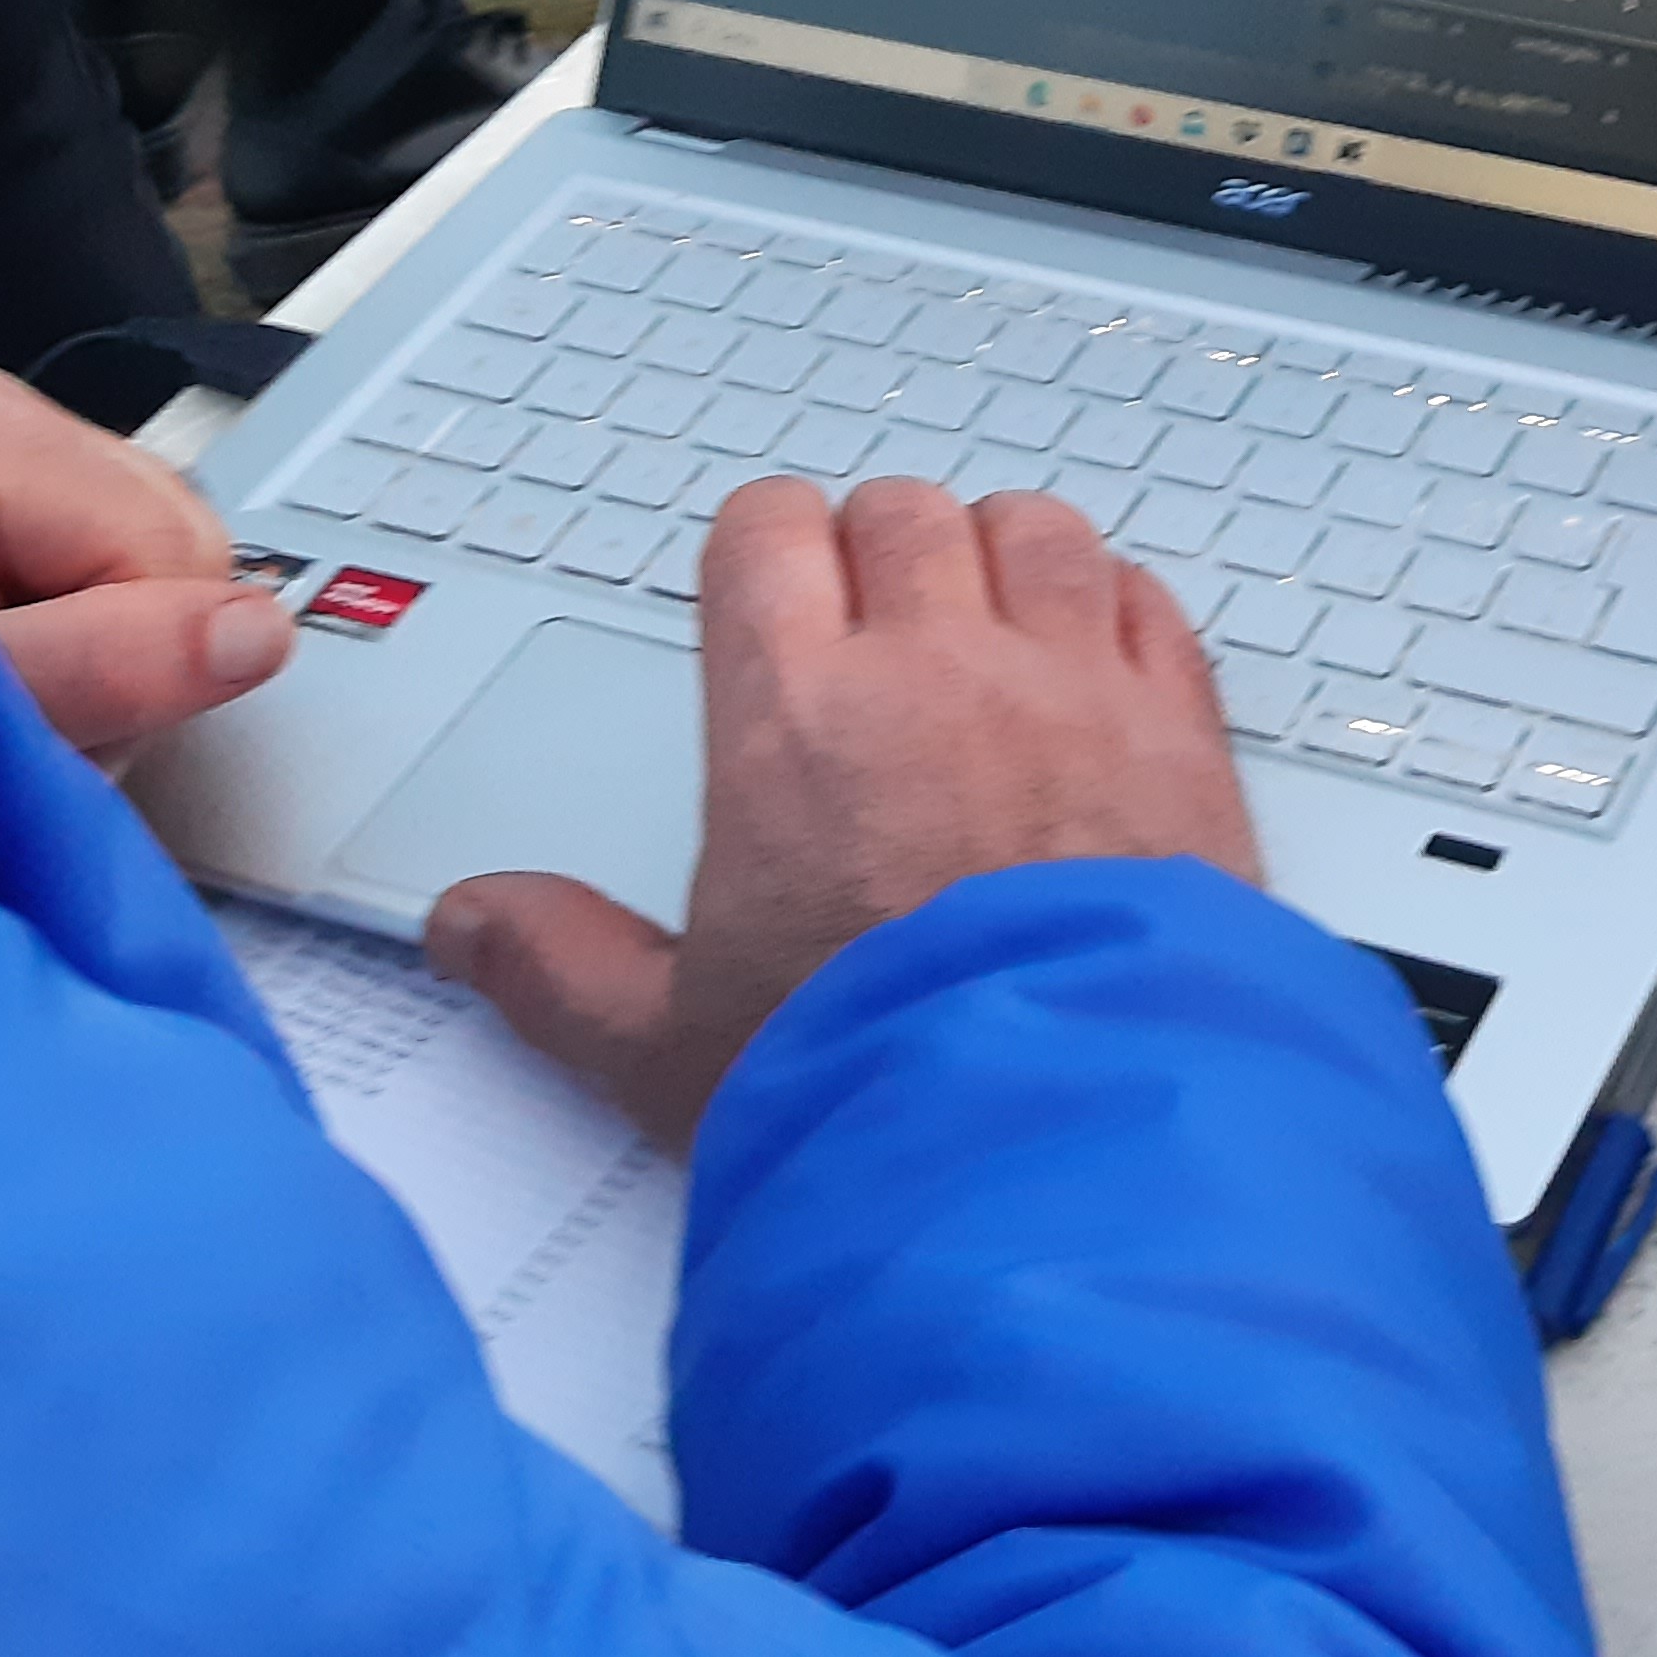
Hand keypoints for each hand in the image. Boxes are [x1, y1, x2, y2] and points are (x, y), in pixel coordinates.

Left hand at [0, 363, 293, 761]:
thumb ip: (97, 667)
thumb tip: (261, 633)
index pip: (168, 548)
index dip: (129, 663)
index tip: (24, 720)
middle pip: (177, 550)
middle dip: (121, 662)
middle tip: (1, 721)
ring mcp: (6, 445)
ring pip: (167, 572)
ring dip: (109, 666)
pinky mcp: (12, 493)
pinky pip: (127, 577)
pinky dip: (88, 652)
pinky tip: (7, 678)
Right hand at [432, 476, 1255, 1150]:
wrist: (1053, 1140)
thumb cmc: (867, 1092)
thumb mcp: (663, 1052)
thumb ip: (561, 970)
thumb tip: (477, 925)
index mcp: (794, 719)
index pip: (767, 535)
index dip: (765, 550)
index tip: (770, 587)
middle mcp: (935, 674)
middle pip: (903, 515)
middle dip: (880, 549)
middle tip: (876, 614)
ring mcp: (1070, 690)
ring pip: (1036, 530)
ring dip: (1007, 554)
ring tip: (992, 616)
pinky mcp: (1179, 734)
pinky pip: (1148, 602)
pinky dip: (1120, 607)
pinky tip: (1101, 654)